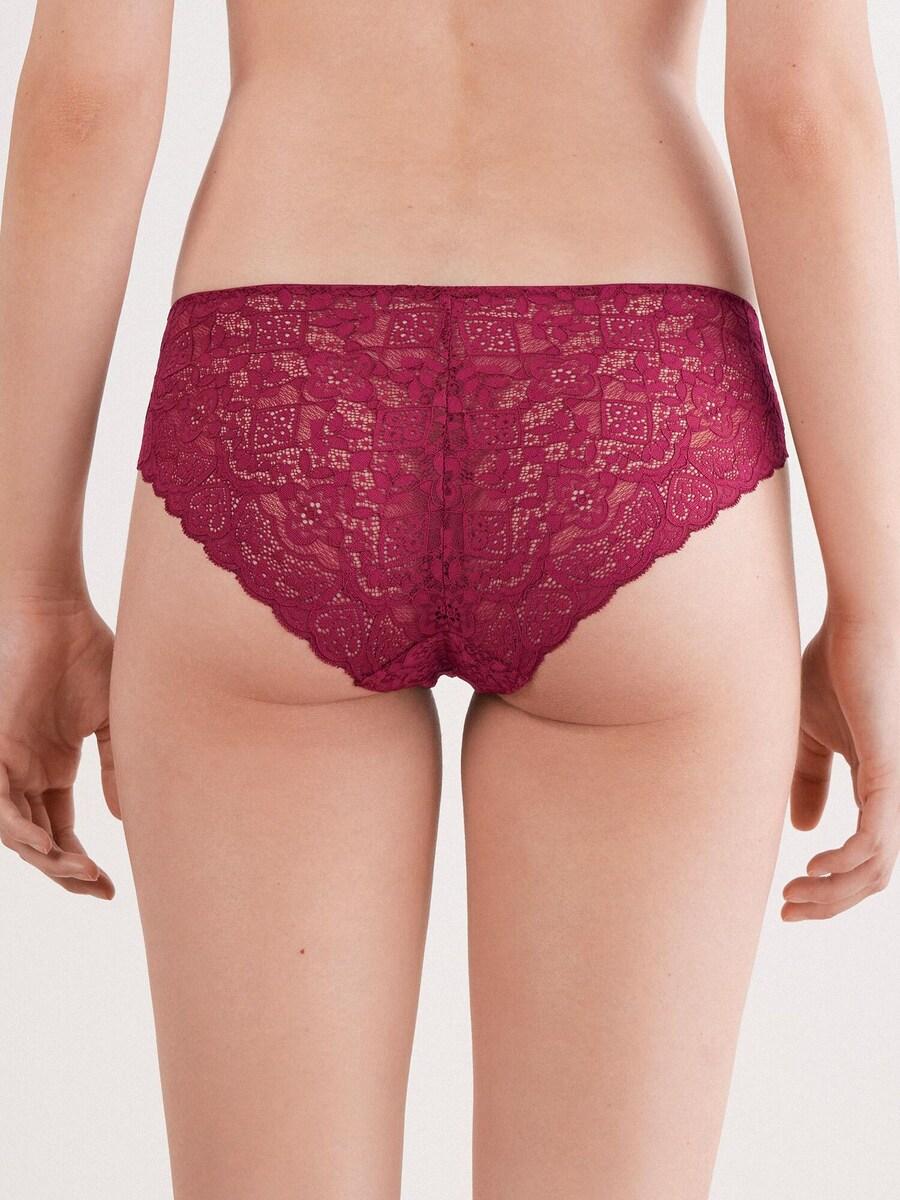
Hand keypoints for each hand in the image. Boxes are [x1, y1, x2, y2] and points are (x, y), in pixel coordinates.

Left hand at [0, 595, 117, 898]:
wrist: (56, 611)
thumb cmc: (88, 652)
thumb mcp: (114, 721)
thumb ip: (118, 767)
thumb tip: (126, 817)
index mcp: (51, 766)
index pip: (60, 831)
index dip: (80, 865)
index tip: (110, 888)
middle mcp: (25, 772)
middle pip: (39, 841)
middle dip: (65, 873)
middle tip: (96, 889)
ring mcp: (6, 763)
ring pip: (15, 831)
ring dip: (44, 858)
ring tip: (78, 874)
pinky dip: (19, 830)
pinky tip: (46, 847)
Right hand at [782, 612, 899, 920]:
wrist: (854, 625)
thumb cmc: (831, 668)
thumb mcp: (806, 735)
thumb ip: (807, 781)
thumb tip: (804, 830)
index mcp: (878, 788)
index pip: (864, 858)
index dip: (828, 888)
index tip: (787, 899)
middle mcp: (895, 795)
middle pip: (872, 875)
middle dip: (829, 903)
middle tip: (788, 909)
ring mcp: (897, 786)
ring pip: (878, 867)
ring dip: (834, 892)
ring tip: (795, 893)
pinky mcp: (891, 771)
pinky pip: (877, 838)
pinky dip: (848, 862)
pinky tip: (815, 866)